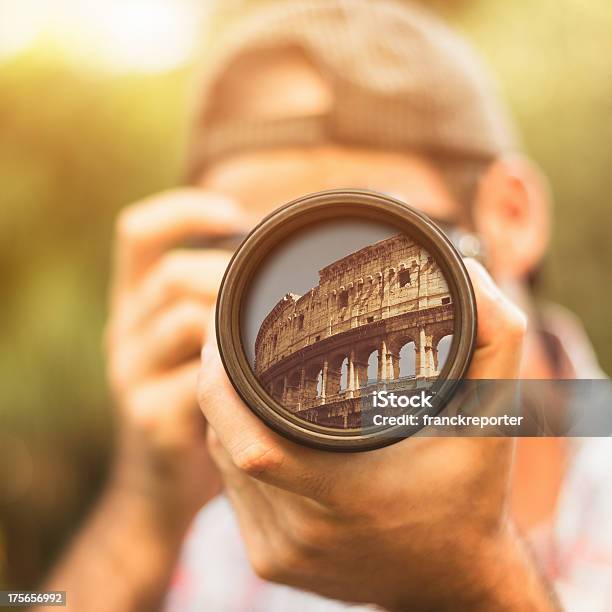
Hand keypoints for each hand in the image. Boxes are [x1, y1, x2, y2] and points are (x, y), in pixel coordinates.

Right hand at [106, 188, 247, 532]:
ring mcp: (130, 374)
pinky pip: (196, 382)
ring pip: (184, 321)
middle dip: (230, 279)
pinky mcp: (148, 417)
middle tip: (274, 296)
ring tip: (270, 344)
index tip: (235, 217)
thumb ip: (217, 306)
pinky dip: (233, 379)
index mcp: (134, 304)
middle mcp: (124, 331)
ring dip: (235, 327)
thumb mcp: (193, 346)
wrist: (159, 485)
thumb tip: (283, 264)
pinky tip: (256, 389)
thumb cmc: (193, 401)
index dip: (183, 212)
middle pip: (171, 275)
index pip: (137, 233)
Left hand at [198, 260, 553, 609]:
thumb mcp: (493, 416)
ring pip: (223, 466)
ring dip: (226, 417)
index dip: (219, 384)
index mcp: (343, 497)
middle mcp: (299, 535)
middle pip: (226, 444)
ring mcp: (279, 554)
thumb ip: (495, 339)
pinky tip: (252, 425)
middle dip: (219, 386)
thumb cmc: (469, 498)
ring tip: (243, 375)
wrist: (455, 580)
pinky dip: (234, 450)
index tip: (224, 332)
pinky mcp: (270, 561)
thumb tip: (466, 269)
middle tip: (231, 339)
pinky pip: (232, 491)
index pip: (249, 442)